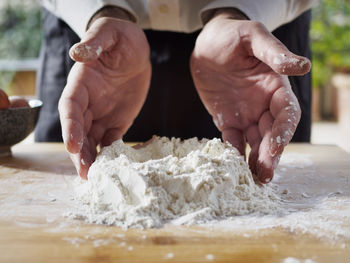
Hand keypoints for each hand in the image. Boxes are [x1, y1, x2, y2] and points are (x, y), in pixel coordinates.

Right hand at [58, 17, 150, 178]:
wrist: (137, 51)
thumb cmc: (120, 38)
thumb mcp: (109, 34)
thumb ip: (94, 42)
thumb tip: (76, 53)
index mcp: (81, 83)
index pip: (70, 107)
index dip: (70, 127)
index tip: (73, 145)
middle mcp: (88, 102)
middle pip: (79, 130)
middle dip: (80, 152)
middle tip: (85, 172)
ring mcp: (102, 113)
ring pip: (93, 139)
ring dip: (92, 158)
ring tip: (95, 177)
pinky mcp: (118, 121)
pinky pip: (112, 139)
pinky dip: (110, 153)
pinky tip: (113, 166)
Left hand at [190, 9, 310, 182]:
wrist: (207, 43)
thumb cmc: (232, 35)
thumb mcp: (253, 38)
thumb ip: (274, 54)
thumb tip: (302, 66)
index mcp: (275, 87)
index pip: (286, 114)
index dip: (284, 131)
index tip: (276, 146)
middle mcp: (264, 104)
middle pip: (272, 134)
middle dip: (271, 154)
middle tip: (265, 174)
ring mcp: (246, 114)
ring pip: (255, 142)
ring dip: (256, 160)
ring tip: (255, 180)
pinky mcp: (227, 120)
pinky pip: (233, 140)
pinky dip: (234, 153)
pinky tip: (233, 166)